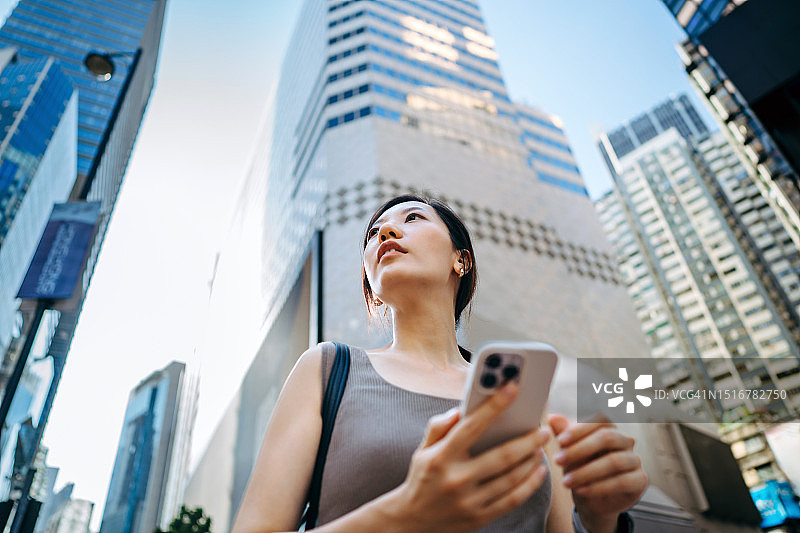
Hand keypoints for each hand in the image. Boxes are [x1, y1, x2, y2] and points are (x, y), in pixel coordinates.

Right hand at [389, 383, 551, 532]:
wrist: (412, 521)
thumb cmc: (422, 478)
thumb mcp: (422, 449)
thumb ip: (439, 426)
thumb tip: (461, 410)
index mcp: (441, 457)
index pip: (471, 426)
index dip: (494, 406)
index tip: (512, 389)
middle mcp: (456, 479)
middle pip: (502, 456)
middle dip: (527, 441)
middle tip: (542, 429)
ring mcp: (469, 501)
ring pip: (511, 479)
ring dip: (531, 461)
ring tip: (541, 448)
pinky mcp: (479, 518)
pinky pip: (512, 500)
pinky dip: (529, 485)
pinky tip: (538, 472)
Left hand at [549, 414, 646, 532]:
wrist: (591, 498)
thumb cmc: (580, 467)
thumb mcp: (568, 451)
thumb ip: (563, 434)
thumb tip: (552, 417)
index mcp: (609, 428)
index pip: (599, 420)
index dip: (580, 429)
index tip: (559, 441)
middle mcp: (625, 440)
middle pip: (607, 437)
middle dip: (580, 449)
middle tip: (558, 461)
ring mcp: (635, 460)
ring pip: (614, 461)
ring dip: (587, 472)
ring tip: (566, 481)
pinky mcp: (640, 480)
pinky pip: (623, 481)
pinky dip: (600, 487)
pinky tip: (582, 491)